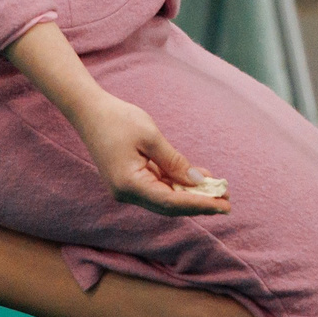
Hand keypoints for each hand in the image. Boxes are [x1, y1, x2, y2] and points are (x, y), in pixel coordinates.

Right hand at [75, 95, 231, 216]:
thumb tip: (198, 182)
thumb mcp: (151, 137)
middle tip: (227, 201)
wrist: (90, 111)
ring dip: (191, 195)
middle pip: (169, 205)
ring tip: (219, 190)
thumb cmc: (119, 119)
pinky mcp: (130, 181)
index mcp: (129, 184)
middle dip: (199, 203)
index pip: (170, 202)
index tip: (223, 205)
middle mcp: (126, 193)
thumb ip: (174, 162)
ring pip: (165, 198)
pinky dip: (178, 184)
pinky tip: (199, 180)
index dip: (199, 205)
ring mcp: (127, 189)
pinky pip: (158, 187)